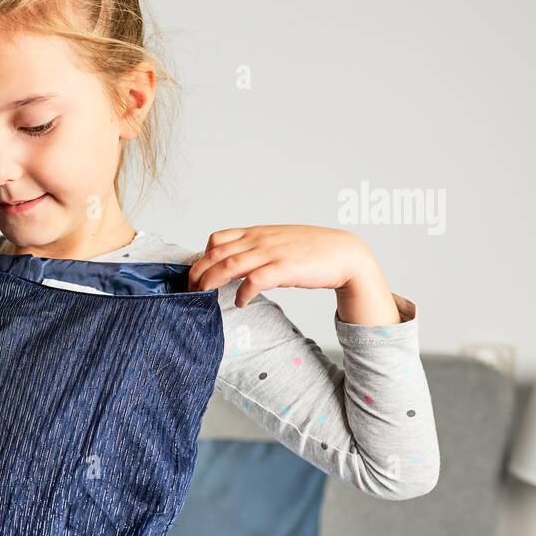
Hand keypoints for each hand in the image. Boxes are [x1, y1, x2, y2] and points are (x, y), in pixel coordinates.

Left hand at [186, 225, 377, 307]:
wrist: (345, 253)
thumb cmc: (311, 250)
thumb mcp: (278, 242)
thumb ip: (256, 249)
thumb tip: (235, 264)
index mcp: (257, 233)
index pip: (217, 239)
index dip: (201, 257)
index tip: (196, 274)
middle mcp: (260, 240)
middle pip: (216, 254)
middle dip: (198, 273)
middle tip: (190, 291)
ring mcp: (272, 253)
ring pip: (229, 265)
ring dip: (211, 282)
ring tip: (204, 296)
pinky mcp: (284, 268)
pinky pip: (255, 280)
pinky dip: (242, 293)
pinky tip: (240, 303)